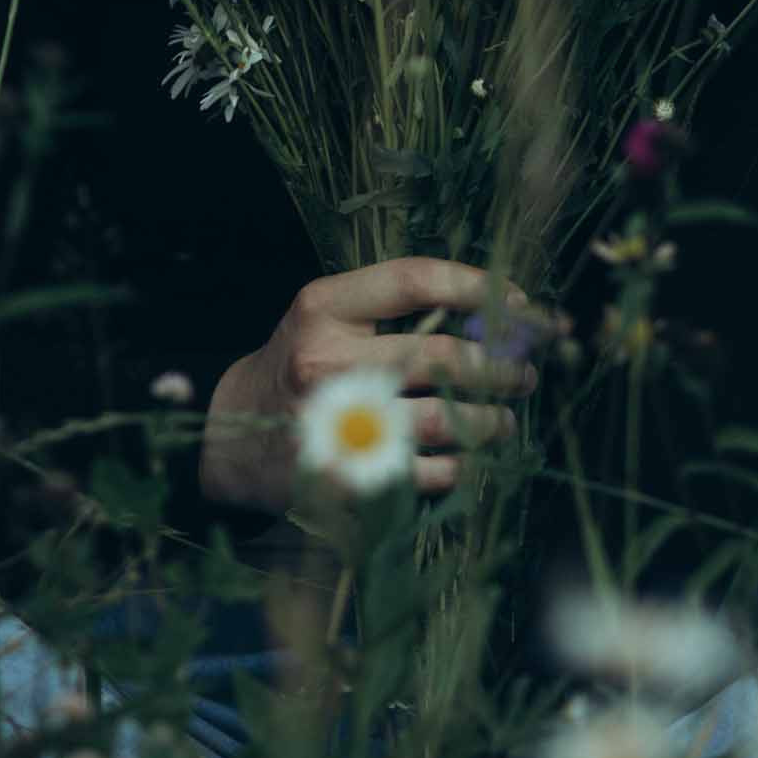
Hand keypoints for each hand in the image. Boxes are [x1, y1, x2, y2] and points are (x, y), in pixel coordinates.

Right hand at [199, 255, 547, 517]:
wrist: (232, 438)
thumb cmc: (300, 367)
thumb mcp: (327, 317)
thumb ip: (395, 308)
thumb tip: (493, 313)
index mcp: (323, 308)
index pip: (415, 279)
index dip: (479, 287)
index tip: (521, 303)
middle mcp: (327, 361)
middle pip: (442, 354)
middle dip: (501, 364)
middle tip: (525, 371)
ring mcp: (336, 423)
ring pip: (445, 419)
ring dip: (492, 418)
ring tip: (504, 417)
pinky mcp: (346, 478)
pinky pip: (429, 472)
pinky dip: (462, 465)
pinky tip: (469, 457)